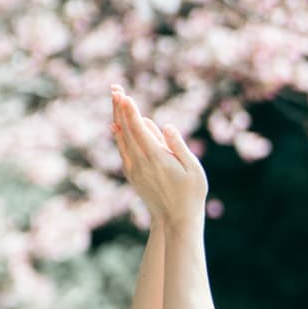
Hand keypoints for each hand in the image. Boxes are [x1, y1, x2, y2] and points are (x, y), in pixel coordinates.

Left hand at [110, 85, 208, 225]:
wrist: (175, 220)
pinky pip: (123, 150)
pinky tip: (116, 125)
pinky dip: (118, 135)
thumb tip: (167, 126)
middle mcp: (140, 162)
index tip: (123, 95)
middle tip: (114, 88)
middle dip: (120, 108)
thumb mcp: (193, 169)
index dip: (130, 111)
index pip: (138, 129)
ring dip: (118, 118)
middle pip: (126, 130)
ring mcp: (134, 169)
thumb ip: (178, 146)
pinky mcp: (132, 174)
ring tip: (115, 99)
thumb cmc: (191, 193)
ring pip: (122, 139)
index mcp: (156, 158)